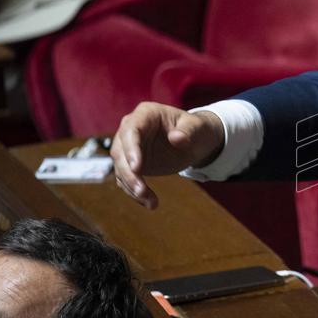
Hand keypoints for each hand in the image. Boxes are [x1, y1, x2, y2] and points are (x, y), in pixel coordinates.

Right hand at [110, 102, 224, 208]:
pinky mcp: (131, 164)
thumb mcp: (198, 128)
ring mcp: (129, 147)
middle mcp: (131, 129)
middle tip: (141, 191)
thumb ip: (188, 131)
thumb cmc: (197, 130)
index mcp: (146, 114)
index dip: (131, 149)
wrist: (196, 141)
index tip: (137, 168)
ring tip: (151, 202)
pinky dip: (136, 193)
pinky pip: (127, 180)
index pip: (131, 131)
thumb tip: (177, 138)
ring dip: (132, 187)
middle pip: (120, 152)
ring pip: (121, 169)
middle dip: (129, 174)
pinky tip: (150, 203)